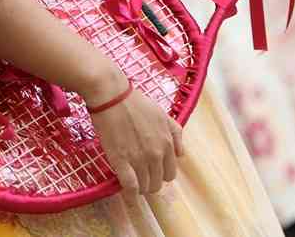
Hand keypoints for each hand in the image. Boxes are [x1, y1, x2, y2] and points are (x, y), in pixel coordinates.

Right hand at [89, 74, 183, 194]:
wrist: (113, 97)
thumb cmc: (136, 102)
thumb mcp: (162, 114)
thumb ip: (175, 133)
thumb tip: (181, 154)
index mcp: (167, 142)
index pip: (170, 172)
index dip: (161, 174)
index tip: (152, 172)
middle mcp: (156, 153)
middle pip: (157, 182)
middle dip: (150, 182)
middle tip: (141, 176)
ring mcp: (139, 159)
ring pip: (145, 187)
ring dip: (140, 187)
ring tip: (133, 182)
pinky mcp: (121, 162)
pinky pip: (130, 187)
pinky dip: (131, 195)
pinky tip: (129, 196)